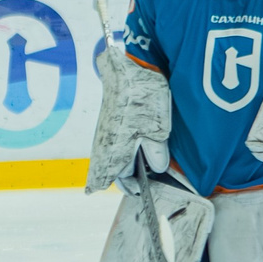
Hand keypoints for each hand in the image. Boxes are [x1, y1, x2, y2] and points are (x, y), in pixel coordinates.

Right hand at [86, 39, 173, 192]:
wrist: (127, 70)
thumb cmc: (143, 98)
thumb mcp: (158, 127)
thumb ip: (157, 152)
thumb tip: (157, 168)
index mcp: (117, 152)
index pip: (120, 180)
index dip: (132, 187)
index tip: (143, 191)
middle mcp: (105, 147)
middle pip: (113, 172)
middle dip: (127, 179)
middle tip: (144, 181)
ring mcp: (103, 135)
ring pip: (111, 159)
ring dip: (124, 165)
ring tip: (142, 166)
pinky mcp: (106, 125)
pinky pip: (110, 147)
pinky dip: (121, 153)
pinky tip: (134, 148)